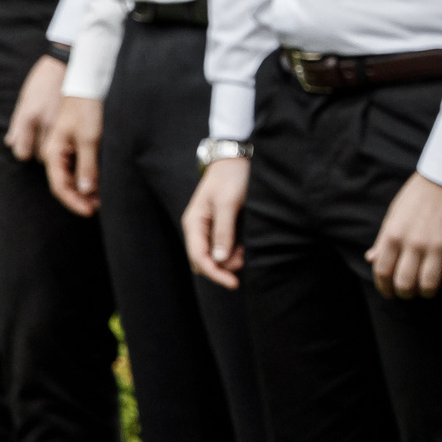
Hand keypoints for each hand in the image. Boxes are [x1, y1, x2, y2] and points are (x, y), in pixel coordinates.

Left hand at [5, 56, 65, 161]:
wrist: (67, 64)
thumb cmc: (43, 80)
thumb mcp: (25, 99)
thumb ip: (17, 124)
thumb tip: (10, 143)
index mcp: (29, 117)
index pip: (22, 152)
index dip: (24, 152)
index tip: (28, 148)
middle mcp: (45, 123)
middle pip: (41, 155)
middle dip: (41, 152)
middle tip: (44, 143)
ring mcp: (64, 122)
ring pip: (59, 151)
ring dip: (57, 150)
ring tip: (58, 142)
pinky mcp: (79, 120)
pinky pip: (73, 143)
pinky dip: (70, 145)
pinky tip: (70, 139)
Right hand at [42, 95, 103, 216]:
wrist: (88, 83)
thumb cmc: (86, 108)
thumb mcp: (90, 138)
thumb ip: (87, 165)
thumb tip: (86, 191)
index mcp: (54, 152)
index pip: (60, 185)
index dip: (74, 201)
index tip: (90, 212)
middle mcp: (56, 152)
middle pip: (65, 183)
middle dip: (81, 198)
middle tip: (100, 207)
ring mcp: (66, 148)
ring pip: (73, 175)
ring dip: (86, 188)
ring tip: (103, 198)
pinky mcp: (76, 142)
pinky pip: (79, 165)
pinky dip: (90, 175)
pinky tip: (102, 182)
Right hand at [184, 156, 250, 288]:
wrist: (236, 158)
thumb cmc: (231, 177)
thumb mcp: (228, 203)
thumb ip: (223, 231)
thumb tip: (219, 258)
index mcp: (194, 223)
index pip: (198, 258)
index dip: (215, 273)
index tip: (234, 283)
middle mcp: (198, 228)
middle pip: (203, 261)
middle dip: (222, 267)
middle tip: (244, 260)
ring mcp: (209, 228)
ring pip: (214, 256)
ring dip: (229, 260)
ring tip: (247, 252)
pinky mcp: (221, 225)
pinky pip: (224, 246)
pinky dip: (234, 251)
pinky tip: (246, 247)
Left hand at [366, 173, 441, 298]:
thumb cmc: (421, 194)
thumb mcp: (396, 212)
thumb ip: (384, 239)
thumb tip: (371, 259)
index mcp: (394, 234)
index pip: (383, 273)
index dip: (385, 288)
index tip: (390, 292)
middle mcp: (415, 242)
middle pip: (406, 285)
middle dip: (406, 293)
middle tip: (412, 291)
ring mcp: (440, 245)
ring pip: (430, 286)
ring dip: (428, 292)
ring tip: (431, 287)